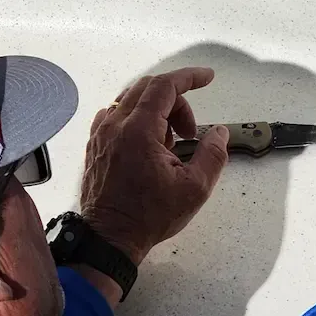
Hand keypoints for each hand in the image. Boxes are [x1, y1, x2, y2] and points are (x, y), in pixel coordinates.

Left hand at [79, 69, 228, 265]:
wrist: (110, 238)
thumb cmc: (150, 216)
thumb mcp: (195, 189)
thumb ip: (213, 154)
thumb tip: (220, 133)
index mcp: (139, 131)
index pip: (164, 86)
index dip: (189, 77)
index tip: (207, 77)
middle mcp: (115, 125)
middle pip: (149, 89)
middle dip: (178, 101)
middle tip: (192, 131)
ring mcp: (101, 134)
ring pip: (131, 100)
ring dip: (158, 111)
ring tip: (172, 143)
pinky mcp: (95, 145)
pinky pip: (116, 115)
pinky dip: (138, 119)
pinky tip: (150, 144)